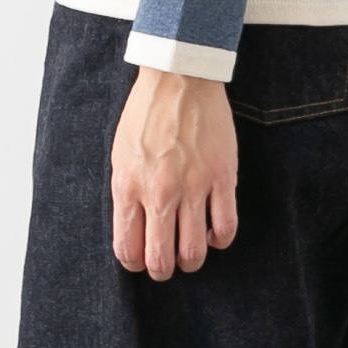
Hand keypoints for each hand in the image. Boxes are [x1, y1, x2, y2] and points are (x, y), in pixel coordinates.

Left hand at [110, 66, 239, 278]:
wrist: (179, 77)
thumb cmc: (146, 113)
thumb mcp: (121, 155)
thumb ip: (126, 194)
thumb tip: (134, 229)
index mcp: (129, 188)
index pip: (128, 251)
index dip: (136, 263)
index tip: (142, 258)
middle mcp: (160, 194)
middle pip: (160, 260)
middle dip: (163, 269)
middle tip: (168, 261)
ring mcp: (194, 186)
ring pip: (194, 252)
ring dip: (191, 260)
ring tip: (192, 250)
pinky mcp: (222, 176)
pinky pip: (225, 227)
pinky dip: (220, 240)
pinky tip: (214, 233)